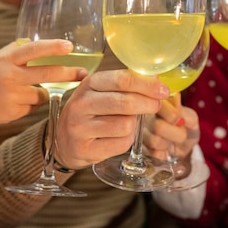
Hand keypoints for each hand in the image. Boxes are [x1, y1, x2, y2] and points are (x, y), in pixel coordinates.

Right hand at [0, 39, 86, 123]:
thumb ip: (16, 50)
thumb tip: (39, 43)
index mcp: (6, 59)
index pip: (34, 50)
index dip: (53, 47)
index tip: (69, 47)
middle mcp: (10, 77)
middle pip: (47, 74)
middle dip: (69, 74)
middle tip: (83, 73)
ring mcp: (12, 96)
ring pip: (41, 94)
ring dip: (40, 92)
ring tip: (19, 91)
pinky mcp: (12, 113)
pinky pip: (31, 107)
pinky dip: (28, 104)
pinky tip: (10, 102)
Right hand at [53, 69, 169, 168]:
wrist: (63, 141)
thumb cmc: (90, 113)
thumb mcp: (101, 92)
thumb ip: (125, 85)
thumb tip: (156, 79)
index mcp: (89, 84)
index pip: (122, 80)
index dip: (147, 85)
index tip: (163, 90)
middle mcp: (81, 104)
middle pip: (126, 102)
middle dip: (148, 104)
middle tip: (155, 106)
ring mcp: (80, 128)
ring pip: (126, 125)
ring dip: (134, 125)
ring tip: (126, 124)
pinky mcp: (85, 149)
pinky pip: (121, 144)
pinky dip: (127, 141)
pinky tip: (117, 137)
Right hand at [143, 93, 199, 164]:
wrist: (185, 145)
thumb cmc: (187, 127)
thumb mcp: (192, 119)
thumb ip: (186, 114)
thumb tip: (177, 111)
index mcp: (157, 104)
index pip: (158, 106)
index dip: (172, 116)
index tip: (180, 121)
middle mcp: (145, 116)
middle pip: (158, 127)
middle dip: (176, 134)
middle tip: (182, 133)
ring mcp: (141, 132)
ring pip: (155, 141)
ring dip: (170, 144)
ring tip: (172, 141)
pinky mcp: (141, 148)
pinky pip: (153, 153)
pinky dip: (164, 153)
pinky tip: (165, 148)